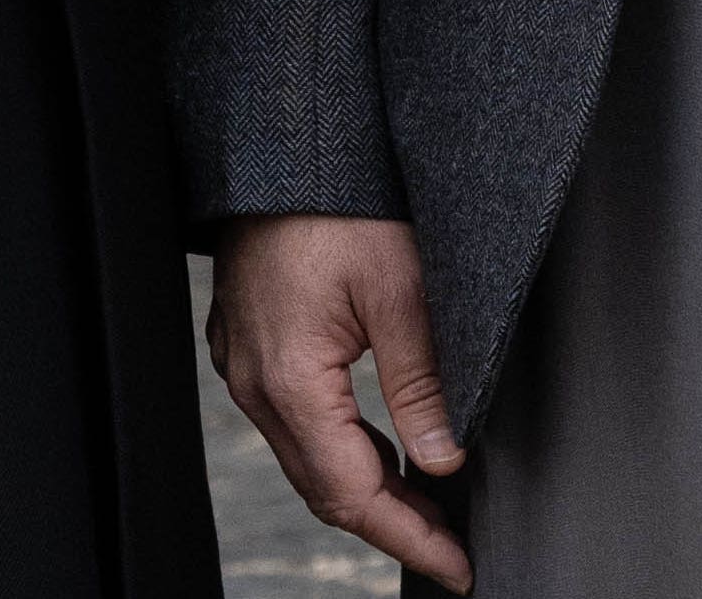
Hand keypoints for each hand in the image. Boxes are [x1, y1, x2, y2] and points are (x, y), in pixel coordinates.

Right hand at [211, 215, 467, 592]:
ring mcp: (243, 364)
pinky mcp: (247, 344)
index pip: (352, 494)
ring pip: (307, 459)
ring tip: (430, 506)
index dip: (410, 539)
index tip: (459, 569)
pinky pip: (292, 423)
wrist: (281, 145)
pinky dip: (339, 450)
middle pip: (324, 489)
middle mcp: (255, 383)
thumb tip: (445, 458)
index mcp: (290, 378)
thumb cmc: (337, 201)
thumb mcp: (401, 289)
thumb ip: (422, 383)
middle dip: (392, 525)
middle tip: (453, 549)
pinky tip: (384, 448)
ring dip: (366, 489)